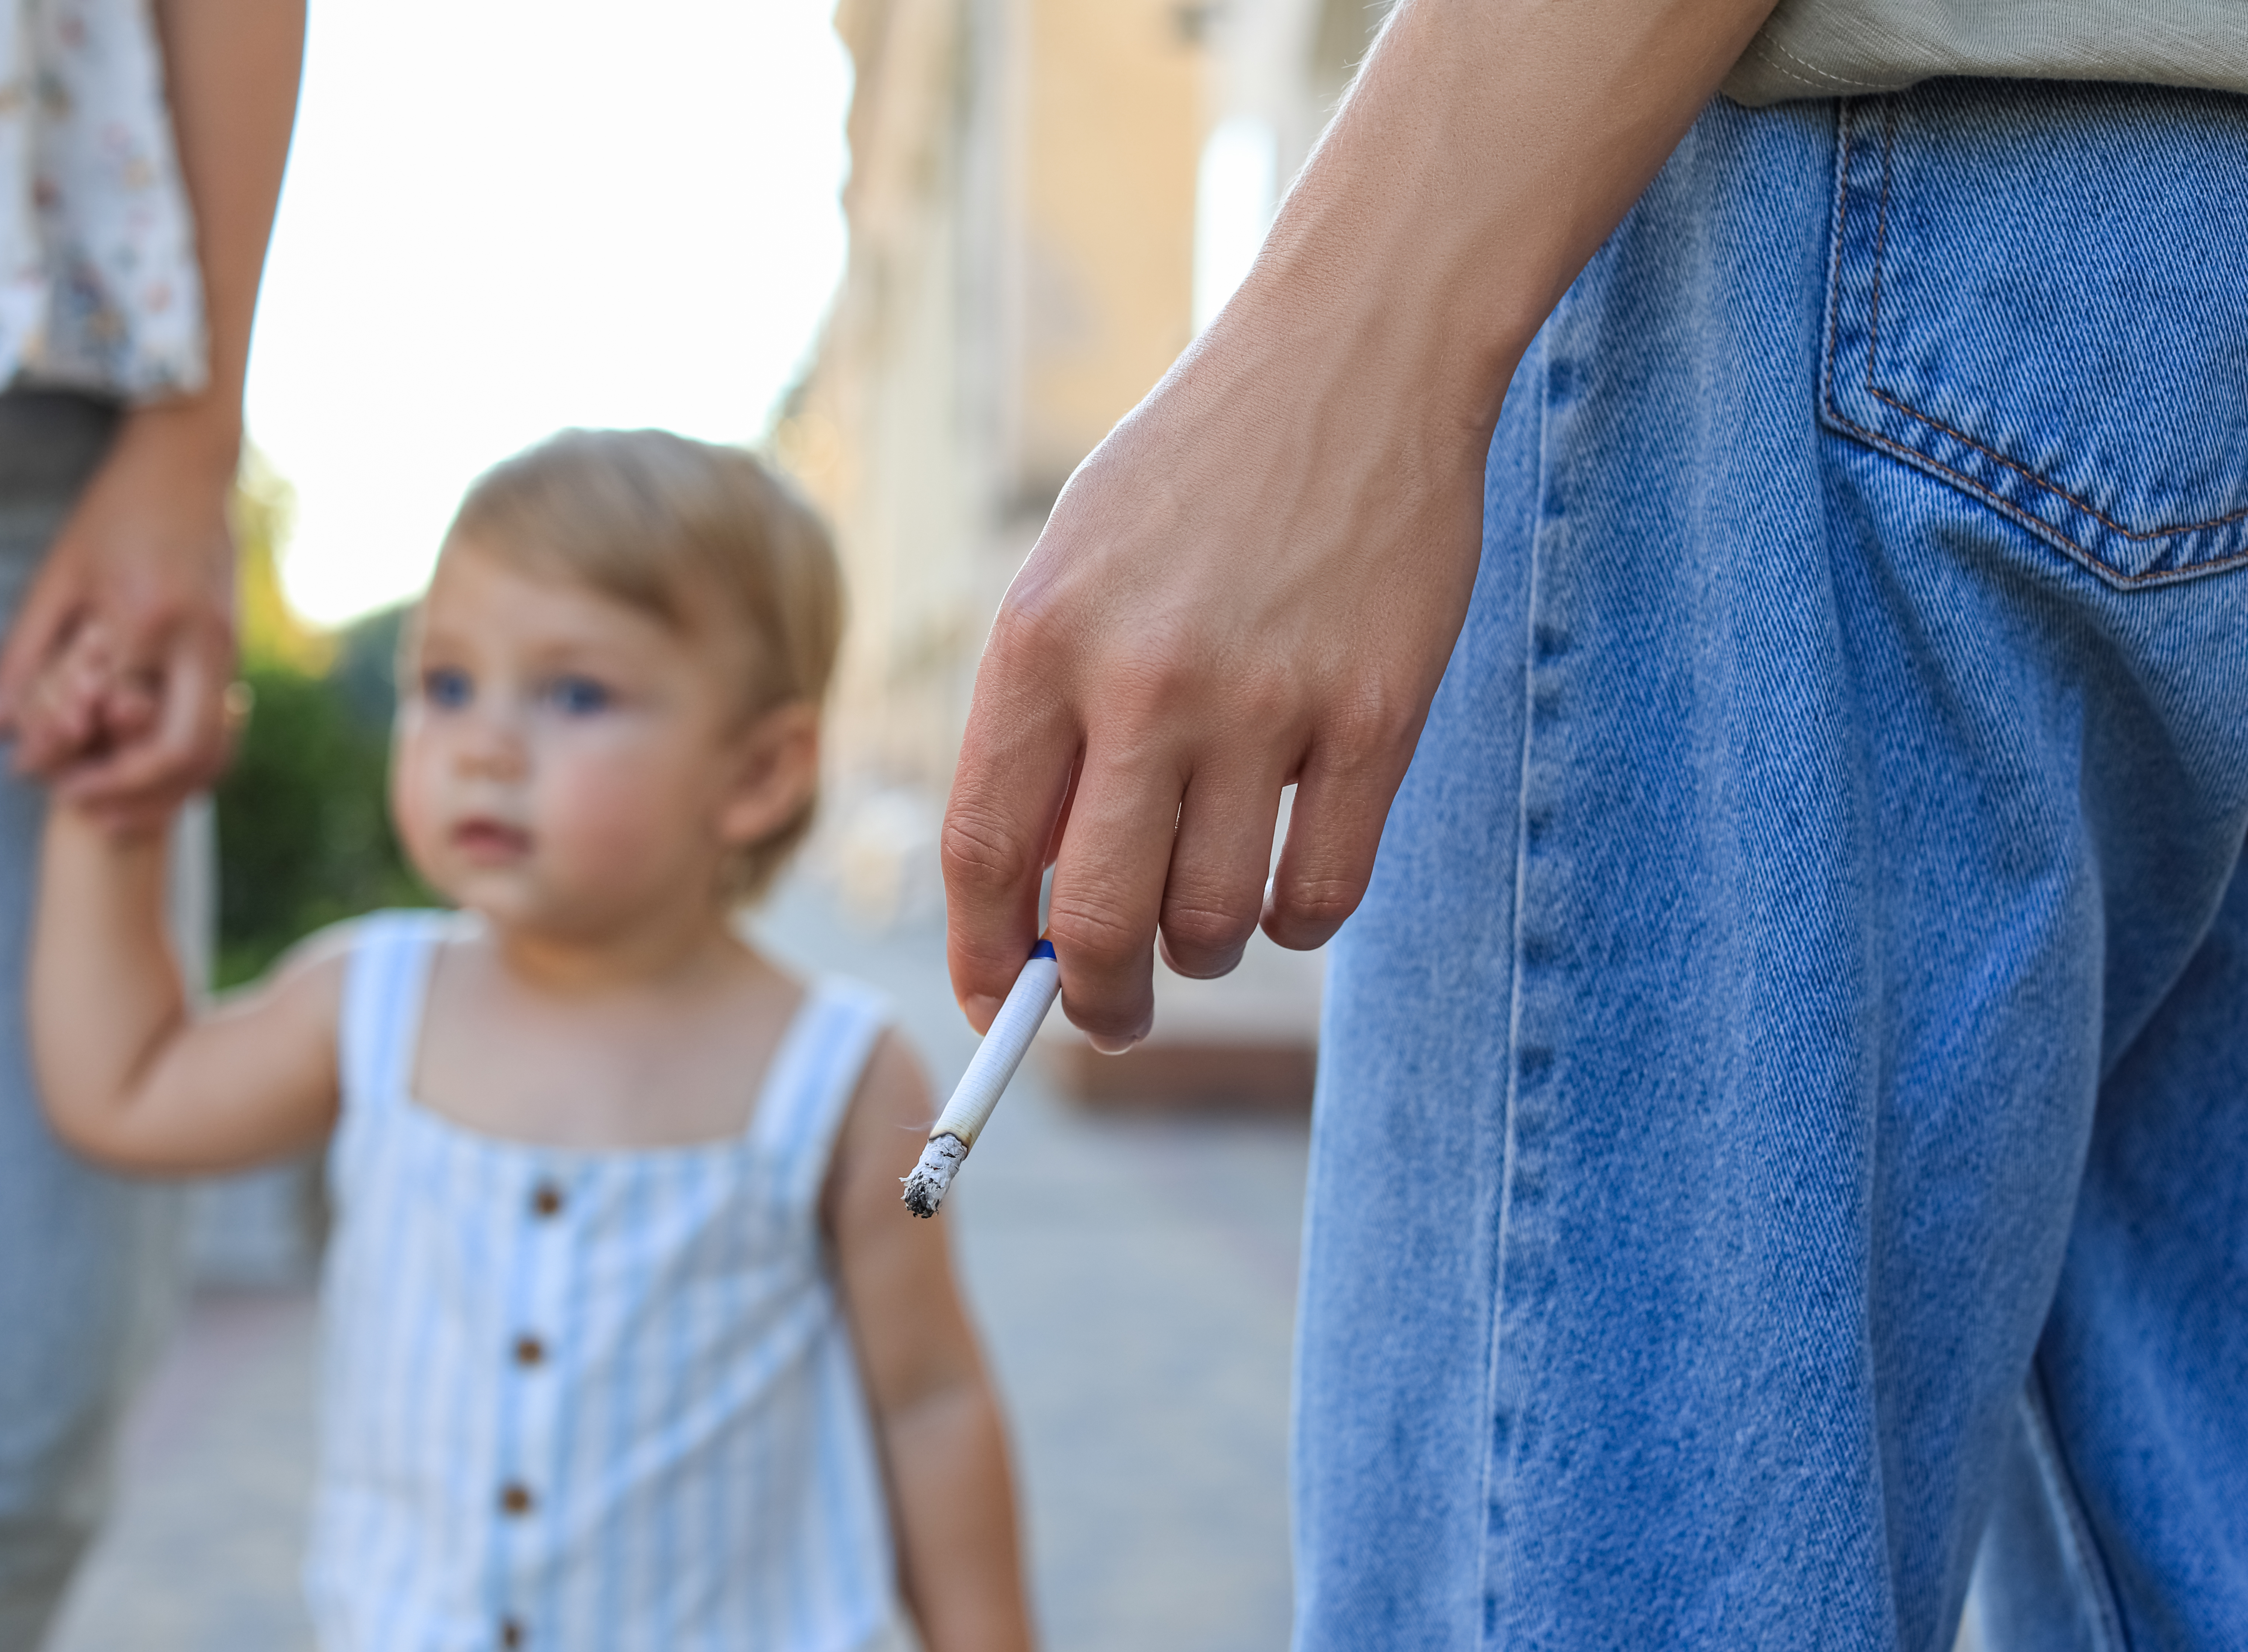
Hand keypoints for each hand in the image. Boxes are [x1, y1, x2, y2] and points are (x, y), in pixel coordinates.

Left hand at [0, 400, 241, 827]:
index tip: (38, 776)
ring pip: (217, 752)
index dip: (78, 759)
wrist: (187, 467)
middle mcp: (202, 641)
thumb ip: (25, 656)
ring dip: (170, 792)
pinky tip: (150, 774)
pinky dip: (191, 767)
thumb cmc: (114, 513)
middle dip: (134, 794)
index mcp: (150, 619)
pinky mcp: (236, 650)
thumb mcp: (56, 577)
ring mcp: (229, 648)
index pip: (117, 719)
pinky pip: (223, 730)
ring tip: (117, 809)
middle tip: (80, 806)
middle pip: (185, 754)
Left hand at [938, 0, 1773, 1048]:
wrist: (1350, 355)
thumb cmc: (1193, 478)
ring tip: (1206, 917)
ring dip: (1201, 953)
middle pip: (1096, 921)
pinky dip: (1296, 921)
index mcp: (1042, 641)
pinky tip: (1287, 885)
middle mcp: (1143, 679)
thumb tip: (1035, 900)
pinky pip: (1322, 893)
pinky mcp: (1377, 713)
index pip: (983, 854)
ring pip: (1212, 924)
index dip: (982, 960)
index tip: (993, 1013)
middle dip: (1094, 1004)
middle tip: (1109, 1016)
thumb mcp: (1074, 573)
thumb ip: (1044, 726)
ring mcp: (1267, 700)